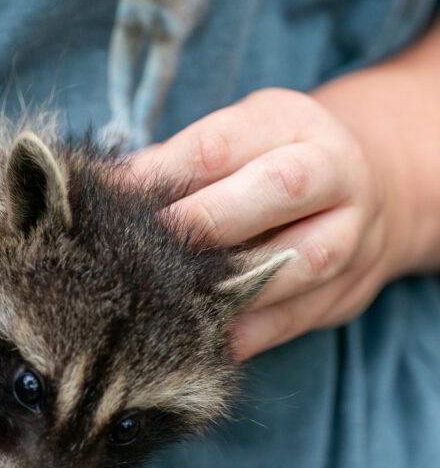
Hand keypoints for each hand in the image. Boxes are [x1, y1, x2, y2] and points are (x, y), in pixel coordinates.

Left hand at [130, 88, 413, 358]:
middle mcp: (333, 171)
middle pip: (278, 188)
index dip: (164, 174)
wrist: (364, 194)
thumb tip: (102, 190)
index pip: (221, 144)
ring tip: (175, 302)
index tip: (115, 201)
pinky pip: (299, 316)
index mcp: (288, 124)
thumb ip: (171, 166)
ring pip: (302, 259)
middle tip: (147, 250)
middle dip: (207, 221)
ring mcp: (352, 232)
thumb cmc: (262, 166)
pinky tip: (206, 344)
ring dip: (235, 284)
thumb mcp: (227, 143)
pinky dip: (251, 333)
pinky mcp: (348, 290)